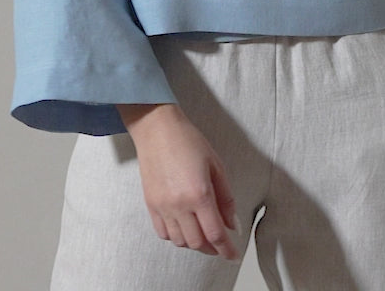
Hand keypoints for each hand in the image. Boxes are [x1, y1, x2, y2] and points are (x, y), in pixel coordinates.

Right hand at [116, 103, 239, 260]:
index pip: (215, 234)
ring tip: (203, 235)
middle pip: (198, 243)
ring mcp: (162, 206)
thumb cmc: (187, 140)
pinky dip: (176, 236)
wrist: (157, 128)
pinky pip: (163, 233)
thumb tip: (233, 224)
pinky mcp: (150, 204)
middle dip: (212, 249)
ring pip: (180, 241)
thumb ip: (226, 198)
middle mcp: (179, 205)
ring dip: (194, 243)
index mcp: (199, 194)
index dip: (227, 250)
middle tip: (221, 245)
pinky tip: (184, 228)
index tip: (234, 256)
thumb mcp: (216, 165)